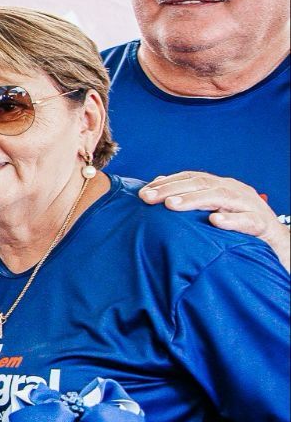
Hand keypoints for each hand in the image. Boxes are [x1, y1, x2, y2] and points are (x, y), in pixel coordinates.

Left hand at [140, 171, 290, 268]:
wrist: (277, 243)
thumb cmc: (238, 226)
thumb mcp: (213, 210)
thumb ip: (190, 201)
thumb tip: (157, 191)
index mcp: (221, 186)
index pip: (191, 177)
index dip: (167, 183)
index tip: (143, 192)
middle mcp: (234, 191)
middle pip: (201, 184)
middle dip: (172, 189)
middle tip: (148, 198)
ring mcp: (249, 205)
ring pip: (220, 197)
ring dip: (194, 201)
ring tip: (171, 205)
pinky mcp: (262, 224)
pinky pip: (246, 221)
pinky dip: (230, 220)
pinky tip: (214, 221)